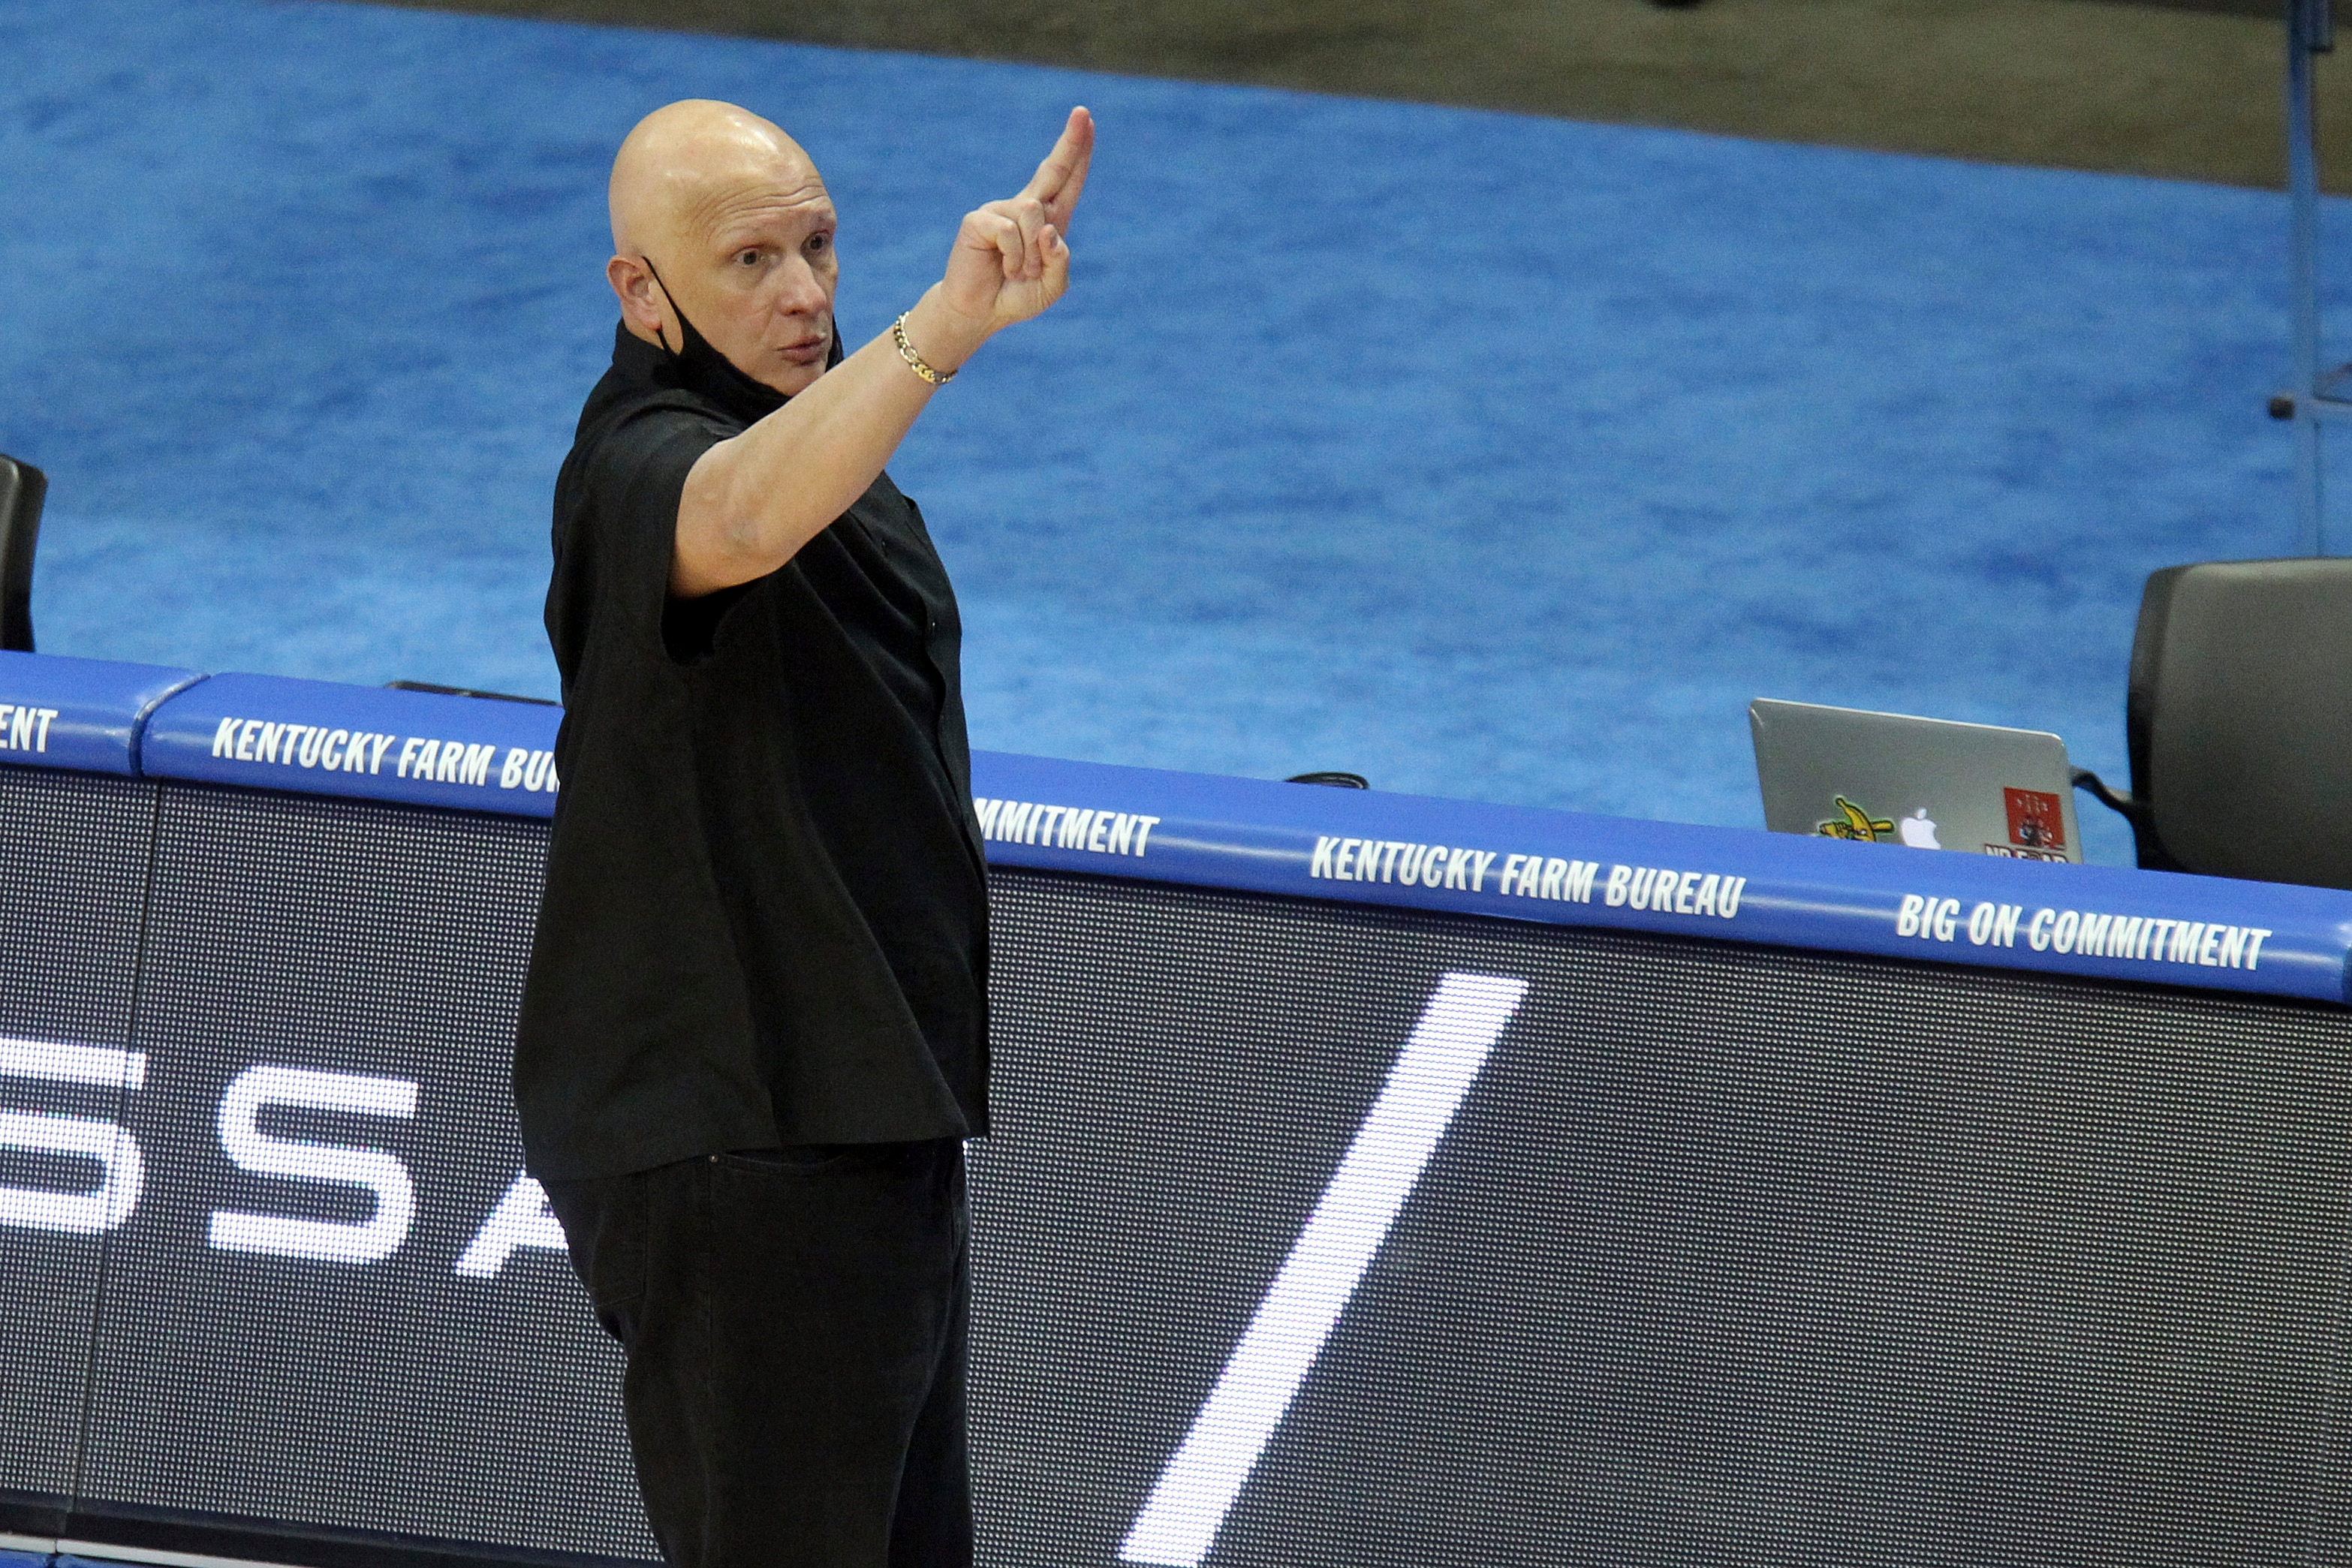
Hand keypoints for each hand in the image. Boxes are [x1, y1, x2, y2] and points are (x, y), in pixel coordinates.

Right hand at [935, 107, 1093, 340]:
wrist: (980, 312)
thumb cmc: (1016, 296)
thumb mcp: (1052, 286)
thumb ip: (1060, 261)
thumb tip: (1048, 228)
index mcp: (1048, 220)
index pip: (1067, 181)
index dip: (1078, 153)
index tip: (1086, 121)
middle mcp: (1026, 208)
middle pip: (1053, 169)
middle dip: (1070, 142)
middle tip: (1082, 111)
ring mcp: (1001, 210)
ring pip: (1034, 214)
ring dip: (1034, 254)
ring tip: (1020, 273)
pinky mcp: (979, 219)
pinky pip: (1010, 231)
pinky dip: (1015, 258)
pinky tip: (1004, 269)